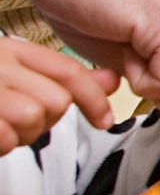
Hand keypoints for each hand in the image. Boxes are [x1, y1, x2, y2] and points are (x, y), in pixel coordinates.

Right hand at [0, 37, 120, 151]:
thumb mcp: (19, 76)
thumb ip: (65, 79)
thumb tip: (113, 80)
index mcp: (13, 51)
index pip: (69, 71)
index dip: (94, 98)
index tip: (104, 119)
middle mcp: (0, 63)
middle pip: (57, 99)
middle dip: (47, 120)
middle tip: (22, 121)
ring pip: (34, 117)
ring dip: (23, 133)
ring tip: (5, 126)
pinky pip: (6, 137)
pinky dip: (3, 143)